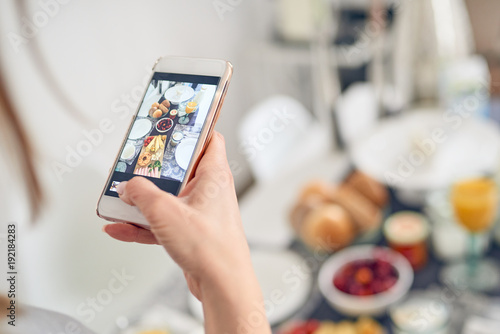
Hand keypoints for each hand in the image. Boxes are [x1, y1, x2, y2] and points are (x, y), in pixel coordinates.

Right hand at [103, 132, 270, 333]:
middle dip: (154, 168)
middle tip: (134, 162)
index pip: (209, 139)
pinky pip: (163, 222)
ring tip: (119, 198)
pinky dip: (143, 224)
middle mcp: (209, 191)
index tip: (172, 121)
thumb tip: (128, 186)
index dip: (192, 128)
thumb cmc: (211, 247)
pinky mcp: (191, 232)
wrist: (222, 285)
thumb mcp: (166, 212)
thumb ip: (142, 194)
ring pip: (168, 197)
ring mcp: (199, 212)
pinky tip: (119, 228)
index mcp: (213, 175)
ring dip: (143, 199)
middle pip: (180, 168)